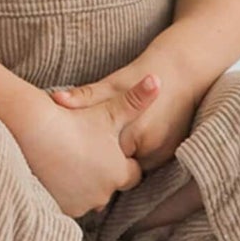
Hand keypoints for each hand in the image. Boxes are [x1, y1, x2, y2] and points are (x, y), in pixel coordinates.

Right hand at [16, 76, 162, 219]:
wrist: (30, 134)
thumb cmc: (73, 121)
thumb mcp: (109, 110)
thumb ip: (136, 99)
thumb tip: (157, 79)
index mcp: (118, 173)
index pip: (131, 173)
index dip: (122, 159)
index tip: (109, 147)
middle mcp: (102, 195)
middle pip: (108, 185)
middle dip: (101, 172)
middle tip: (85, 150)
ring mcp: (79, 204)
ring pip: (87, 195)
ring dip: (82, 183)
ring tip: (69, 159)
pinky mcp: (59, 209)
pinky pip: (67, 202)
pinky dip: (64, 191)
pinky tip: (56, 172)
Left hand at [48, 53, 204, 173]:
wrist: (183, 72)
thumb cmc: (142, 75)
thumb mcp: (112, 85)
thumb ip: (85, 96)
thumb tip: (55, 100)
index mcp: (133, 134)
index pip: (100, 157)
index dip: (83, 154)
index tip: (66, 151)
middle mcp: (150, 150)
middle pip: (115, 166)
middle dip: (97, 162)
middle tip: (76, 157)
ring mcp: (163, 156)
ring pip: (130, 168)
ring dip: (115, 162)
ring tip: (94, 155)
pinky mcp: (170, 155)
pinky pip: (144, 164)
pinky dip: (131, 158)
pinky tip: (118, 149)